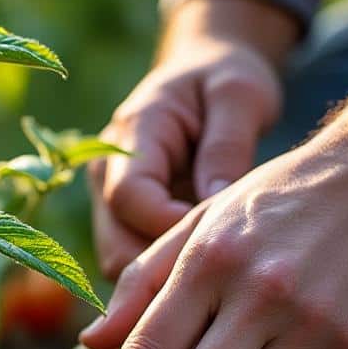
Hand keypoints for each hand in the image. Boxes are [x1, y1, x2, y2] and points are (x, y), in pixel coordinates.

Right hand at [88, 0, 286, 279]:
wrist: (205, 72)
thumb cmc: (225, 79)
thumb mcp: (240, 94)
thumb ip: (227, 146)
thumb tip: (214, 204)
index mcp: (132, 131)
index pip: (128, 197)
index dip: (169, 227)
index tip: (220, 235)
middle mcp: (106, 170)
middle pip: (115, 245)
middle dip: (167, 267)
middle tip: (224, 269)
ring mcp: (108, 199)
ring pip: (122, 262)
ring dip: (167, 276)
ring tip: (219, 267)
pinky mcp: (122, 220)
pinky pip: (136, 261)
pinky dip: (168, 274)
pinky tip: (208, 267)